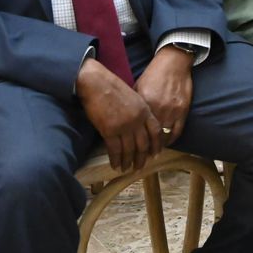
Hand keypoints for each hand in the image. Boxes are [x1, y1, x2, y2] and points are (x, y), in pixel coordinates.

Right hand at [78, 58, 161, 172]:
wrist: (96, 83)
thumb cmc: (112, 87)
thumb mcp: (133, 96)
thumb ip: (140, 110)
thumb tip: (140, 126)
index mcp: (144, 110)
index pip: (155, 132)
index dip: (156, 145)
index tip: (155, 154)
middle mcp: (137, 120)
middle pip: (143, 144)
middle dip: (142, 158)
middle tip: (139, 167)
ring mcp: (124, 126)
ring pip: (129, 150)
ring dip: (128, 162)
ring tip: (126, 168)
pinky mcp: (109, 130)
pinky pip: (115, 150)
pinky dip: (116, 160)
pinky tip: (115, 165)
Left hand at [136, 45, 194, 146]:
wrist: (173, 62)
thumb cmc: (154, 74)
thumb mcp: (139, 87)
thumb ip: (134, 104)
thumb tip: (126, 118)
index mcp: (145, 104)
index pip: (138, 129)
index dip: (134, 143)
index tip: (129, 151)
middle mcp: (158, 109)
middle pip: (151, 137)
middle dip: (145, 150)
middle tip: (140, 159)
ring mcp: (172, 110)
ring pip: (164, 137)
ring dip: (158, 147)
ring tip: (152, 154)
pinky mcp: (183, 110)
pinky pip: (177, 131)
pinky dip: (172, 140)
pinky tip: (166, 144)